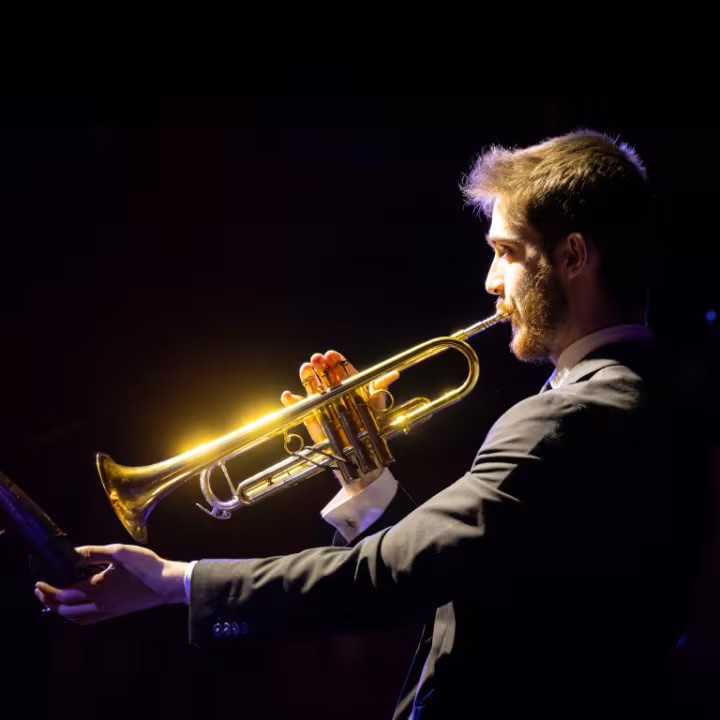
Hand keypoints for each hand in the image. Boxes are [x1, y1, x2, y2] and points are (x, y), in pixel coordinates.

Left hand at [34, 544, 187, 624]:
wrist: (166, 584)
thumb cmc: (145, 567)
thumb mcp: (118, 552)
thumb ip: (94, 552)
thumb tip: (74, 552)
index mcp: (96, 588)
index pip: (62, 593)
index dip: (47, 589)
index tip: (38, 582)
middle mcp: (98, 603)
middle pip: (64, 609)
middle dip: (48, 601)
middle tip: (40, 591)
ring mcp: (107, 611)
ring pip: (75, 618)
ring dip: (60, 610)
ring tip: (54, 600)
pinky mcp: (115, 613)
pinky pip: (87, 620)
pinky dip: (75, 616)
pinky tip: (78, 608)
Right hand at [281, 350, 398, 494]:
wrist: (362, 450)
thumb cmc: (372, 425)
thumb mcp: (378, 404)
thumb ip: (382, 387)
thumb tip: (394, 374)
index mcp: (351, 384)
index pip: (341, 366)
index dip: (335, 359)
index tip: (331, 355)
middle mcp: (335, 390)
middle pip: (324, 372)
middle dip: (319, 363)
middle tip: (316, 359)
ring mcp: (323, 402)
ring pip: (311, 385)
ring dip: (306, 375)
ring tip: (305, 369)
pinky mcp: (312, 415)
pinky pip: (300, 406)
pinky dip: (292, 401)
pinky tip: (289, 395)